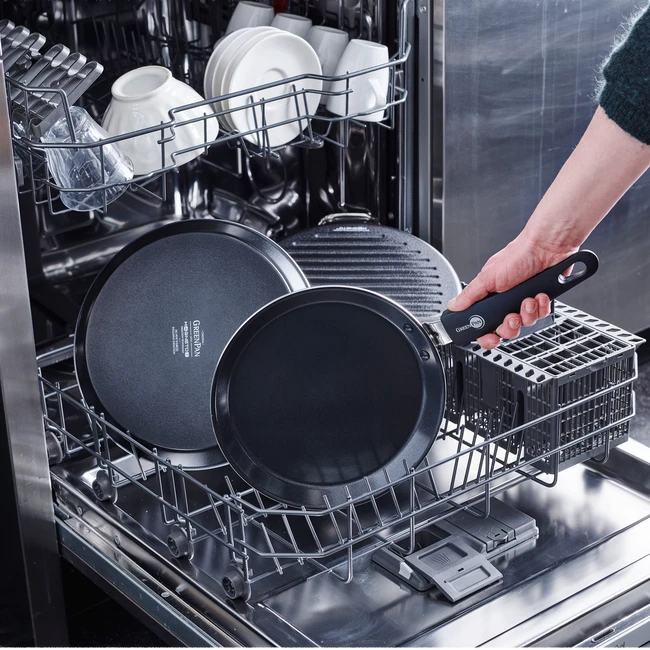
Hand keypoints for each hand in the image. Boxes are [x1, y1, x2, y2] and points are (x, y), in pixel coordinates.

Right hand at [446, 233, 577, 348]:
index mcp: (490, 298)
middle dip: (509, 326)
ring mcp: (523, 303)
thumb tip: (453, 306)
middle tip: (511, 317)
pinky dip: (540, 307)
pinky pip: (540, 315)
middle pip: (505, 330)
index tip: (490, 338)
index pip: (484, 325)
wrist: (546, 247)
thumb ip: (469, 295)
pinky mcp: (540, 302)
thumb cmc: (518, 255)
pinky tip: (538, 295)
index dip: (486, 336)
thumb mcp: (487, 278)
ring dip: (526, 314)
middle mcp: (506, 302)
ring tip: (527, 300)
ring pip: (524, 324)